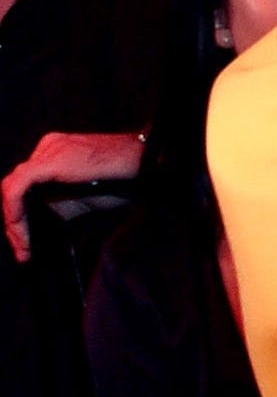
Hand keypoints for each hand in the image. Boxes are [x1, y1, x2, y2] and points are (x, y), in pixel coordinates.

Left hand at [3, 132, 144, 260]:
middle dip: (14, 222)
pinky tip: (22, 232)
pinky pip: (17, 189)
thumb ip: (54, 205)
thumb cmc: (120, 180)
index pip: (22, 184)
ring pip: (11, 189)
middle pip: (14, 187)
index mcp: (54, 151)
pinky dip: (15, 214)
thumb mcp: (79, 197)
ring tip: (23, 246)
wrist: (144, 165)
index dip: (18, 216)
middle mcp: (48, 146)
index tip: (23, 242)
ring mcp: (48, 151)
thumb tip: (31, 230)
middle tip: (22, 249)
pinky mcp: (49, 162)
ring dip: (13, 222)